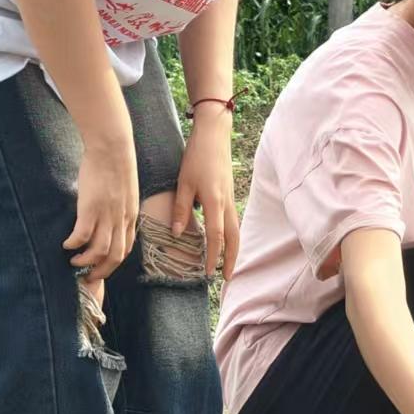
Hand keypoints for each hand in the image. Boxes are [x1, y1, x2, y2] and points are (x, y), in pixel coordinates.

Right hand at [65, 136, 139, 281]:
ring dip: (86, 261)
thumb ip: (120, 206)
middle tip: (88, 277)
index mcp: (130, 216)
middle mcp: (121, 219)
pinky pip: (82, 235)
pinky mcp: (90, 208)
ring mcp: (107, 215)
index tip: (102, 268)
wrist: (112, 147)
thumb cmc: (116, 164)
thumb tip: (108, 215)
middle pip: (115, 257)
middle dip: (102, 271)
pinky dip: (74, 244)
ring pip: (100, 251)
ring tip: (74, 262)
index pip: (126, 249)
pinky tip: (66, 244)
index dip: (114, 263)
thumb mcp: (126, 190)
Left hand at [175, 107, 240, 278]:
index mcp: (214, 202)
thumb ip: (181, 209)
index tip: (208, 273)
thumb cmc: (197, 156)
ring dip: (233, 249)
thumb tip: (176, 233)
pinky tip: (226, 241)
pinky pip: (233, 220)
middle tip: (227, 278)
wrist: (214, 135)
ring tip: (229, 264)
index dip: (213, 256)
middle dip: (231, 259)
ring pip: (236, 230)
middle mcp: (226, 203)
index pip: (216, 236)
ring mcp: (230, 198)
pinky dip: (232, 235)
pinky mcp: (229, 194)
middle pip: (233, 238)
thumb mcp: (183, 182)